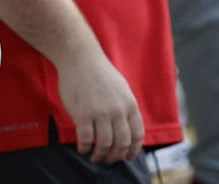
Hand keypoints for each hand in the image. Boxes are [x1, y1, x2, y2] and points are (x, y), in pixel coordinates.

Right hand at [56, 46, 144, 162]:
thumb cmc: (100, 73)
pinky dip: (84, 148)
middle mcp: (118, 110)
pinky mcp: (83, 114)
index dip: (134, 150)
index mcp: (130, 104)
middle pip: (122, 143)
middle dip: (116, 156)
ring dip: (100, 155)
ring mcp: (100, 113)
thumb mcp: (121, 88)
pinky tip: (82, 148)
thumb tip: (128, 128)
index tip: (129, 157)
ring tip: (95, 156)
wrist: (81, 58)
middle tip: (109, 160)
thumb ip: (126, 107)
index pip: (137, 134)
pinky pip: (85, 139)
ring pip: (104, 145)